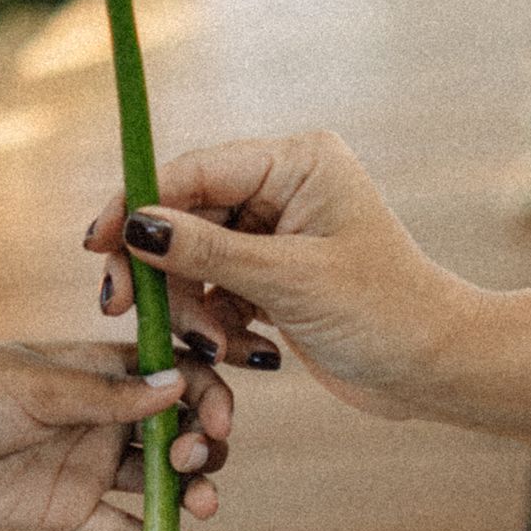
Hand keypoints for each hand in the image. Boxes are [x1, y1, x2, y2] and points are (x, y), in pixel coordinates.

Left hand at [0, 343, 233, 530]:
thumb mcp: (34, 386)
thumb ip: (105, 396)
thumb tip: (178, 388)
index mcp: (99, 370)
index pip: (174, 375)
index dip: (206, 394)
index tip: (216, 418)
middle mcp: (103, 416)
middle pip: (179, 429)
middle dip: (204, 444)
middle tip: (191, 460)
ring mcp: (88, 464)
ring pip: (161, 480)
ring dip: (192, 490)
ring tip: (201, 505)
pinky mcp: (68, 510)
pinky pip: (124, 529)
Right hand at [85, 132, 477, 421]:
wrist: (435, 368)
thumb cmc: (382, 312)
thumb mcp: (289, 280)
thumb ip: (207, 250)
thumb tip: (134, 224)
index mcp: (296, 162)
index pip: (193, 171)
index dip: (137, 204)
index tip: (96, 244)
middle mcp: (283, 187)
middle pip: (185, 214)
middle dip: (161, 268)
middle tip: (124, 309)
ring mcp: (277, 231)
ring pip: (195, 258)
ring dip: (194, 306)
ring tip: (218, 347)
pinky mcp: (274, 274)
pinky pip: (217, 289)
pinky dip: (217, 323)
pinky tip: (243, 352)